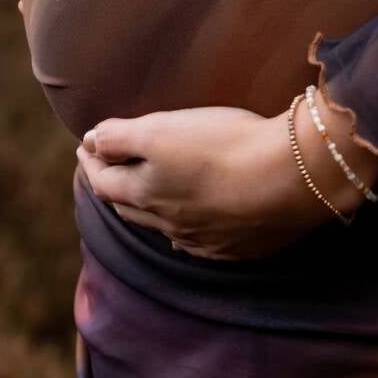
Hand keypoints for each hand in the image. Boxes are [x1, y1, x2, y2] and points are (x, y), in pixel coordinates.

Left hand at [76, 91, 377, 260]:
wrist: (292, 176)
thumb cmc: (224, 146)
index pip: (104, 181)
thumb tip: (91, 140)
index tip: (86, 146)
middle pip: (130, 209)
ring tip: (146, 193)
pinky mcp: (241, 246)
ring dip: (148, 209)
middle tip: (107, 169)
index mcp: (146, 195)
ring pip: (164, 228)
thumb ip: (120, 136)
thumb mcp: (162, 131)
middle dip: (113, 186)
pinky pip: (201, 240)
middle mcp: (170, 225)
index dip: (92, 161)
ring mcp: (206, 240)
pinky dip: (187, 226)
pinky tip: (194, 221)